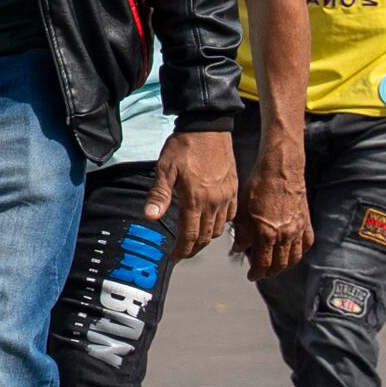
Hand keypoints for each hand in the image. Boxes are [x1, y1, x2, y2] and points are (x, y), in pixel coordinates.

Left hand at [147, 125, 236, 257]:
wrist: (208, 128)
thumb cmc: (183, 147)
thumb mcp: (165, 169)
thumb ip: (159, 195)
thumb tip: (150, 217)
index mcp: (196, 199)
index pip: (190, 235)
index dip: (183, 250)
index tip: (175, 258)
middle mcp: (215, 202)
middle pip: (206, 236)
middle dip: (194, 248)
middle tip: (184, 253)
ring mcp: (227, 196)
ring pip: (219, 228)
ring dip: (207, 238)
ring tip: (195, 240)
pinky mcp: (234, 189)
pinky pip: (231, 215)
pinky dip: (222, 225)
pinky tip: (212, 223)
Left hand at [232, 160, 311, 279]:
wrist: (281, 171)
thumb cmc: (258, 186)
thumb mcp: (243, 210)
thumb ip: (242, 233)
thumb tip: (238, 249)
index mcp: (266, 233)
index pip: (262, 263)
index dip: (257, 273)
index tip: (251, 276)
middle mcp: (284, 235)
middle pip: (279, 264)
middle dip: (270, 272)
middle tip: (262, 274)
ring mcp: (297, 230)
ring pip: (294, 258)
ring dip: (285, 266)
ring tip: (276, 267)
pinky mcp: (306, 222)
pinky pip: (306, 244)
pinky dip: (300, 252)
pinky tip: (294, 253)